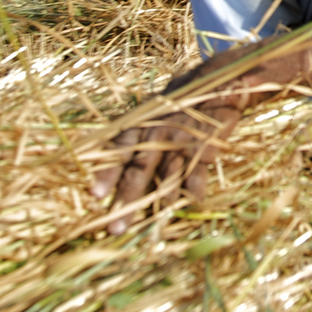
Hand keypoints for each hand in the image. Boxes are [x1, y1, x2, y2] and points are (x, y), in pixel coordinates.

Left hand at [93, 86, 244, 228]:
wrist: (216, 83)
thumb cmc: (177, 102)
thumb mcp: (150, 112)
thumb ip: (134, 136)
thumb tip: (109, 160)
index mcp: (140, 126)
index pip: (118, 152)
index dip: (107, 174)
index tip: (95, 196)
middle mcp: (156, 133)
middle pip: (139, 170)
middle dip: (127, 200)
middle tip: (116, 227)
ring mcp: (181, 139)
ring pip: (167, 174)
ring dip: (160, 199)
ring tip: (152, 222)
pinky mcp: (204, 143)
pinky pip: (197, 168)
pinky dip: (194, 186)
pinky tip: (192, 201)